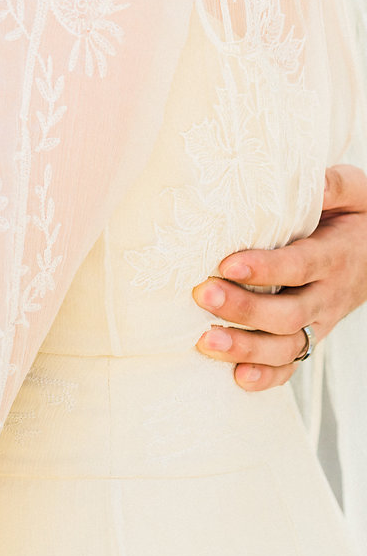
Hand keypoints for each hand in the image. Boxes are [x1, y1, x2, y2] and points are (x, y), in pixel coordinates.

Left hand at [192, 164, 366, 392]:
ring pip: (286, 345)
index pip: (299, 266)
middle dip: (244, 309)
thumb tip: (306, 178)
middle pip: (287, 312)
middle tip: (203, 295)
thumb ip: (332, 185)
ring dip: (246, 348)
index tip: (227, 264)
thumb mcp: (354, 192)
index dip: (265, 268)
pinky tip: (237, 377)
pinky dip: (267, 376)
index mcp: (335, 256)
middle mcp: (327, 295)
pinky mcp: (311, 335)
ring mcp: (320, 320)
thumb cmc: (355, 215)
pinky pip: (292, 364)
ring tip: (205, 342)